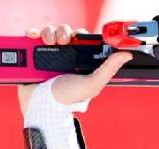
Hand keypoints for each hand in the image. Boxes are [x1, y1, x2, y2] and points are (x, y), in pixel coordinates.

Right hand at [17, 24, 133, 114]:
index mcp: (78, 61)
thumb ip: (109, 68)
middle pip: (64, 32)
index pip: (80, 39)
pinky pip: (32, 37)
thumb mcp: (92, 83)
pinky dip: (33, 33)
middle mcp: (63, 56)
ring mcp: (47, 55)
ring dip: (49, 32)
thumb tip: (127, 54)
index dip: (79, 34)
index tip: (78, 37)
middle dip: (64, 31)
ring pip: (49, 32)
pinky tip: (35, 37)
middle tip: (63, 40)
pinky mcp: (31, 55)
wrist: (42, 106)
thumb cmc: (68, 99)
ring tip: (49, 41)